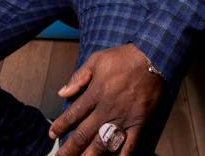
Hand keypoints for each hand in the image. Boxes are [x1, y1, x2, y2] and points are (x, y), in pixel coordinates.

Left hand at [49, 43, 164, 154]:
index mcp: (95, 93)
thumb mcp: (96, 60)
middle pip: (83, 135)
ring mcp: (122, 119)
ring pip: (102, 145)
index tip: (52, 134)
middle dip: (69, 149)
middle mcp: (106, 110)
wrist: (151, 59)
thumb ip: (79, 77)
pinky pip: (128, 146)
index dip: (61, 126)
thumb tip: (62, 92)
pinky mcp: (138, 124)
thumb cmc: (123, 58)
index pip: (73, 114)